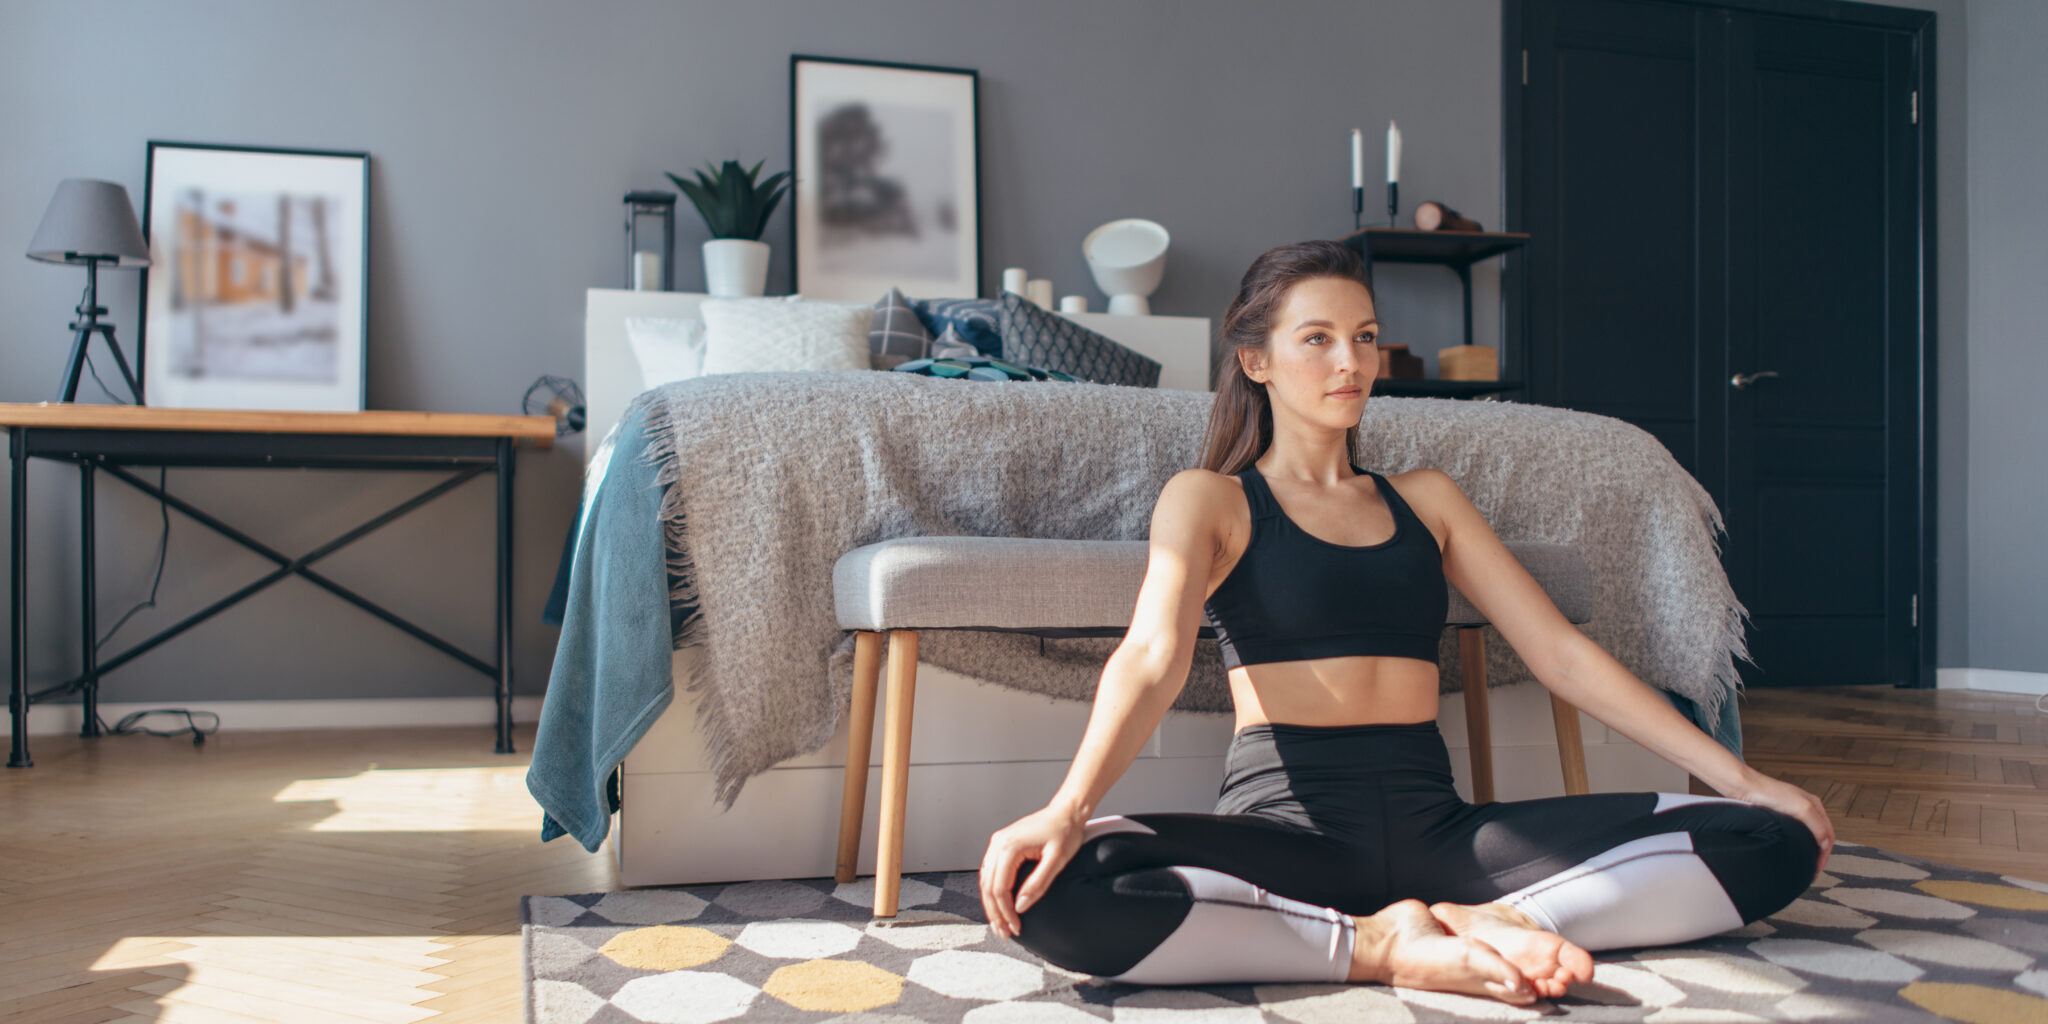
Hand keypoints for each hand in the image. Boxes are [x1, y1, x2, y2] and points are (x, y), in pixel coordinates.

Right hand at [979, 805, 1086, 938]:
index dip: (1006, 912)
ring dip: (992, 904)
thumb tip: (1020, 907)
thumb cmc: (1064, 832)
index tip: (1016, 927)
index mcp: (1009, 846)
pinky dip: (993, 891)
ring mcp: (997, 843)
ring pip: (986, 880)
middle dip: (995, 913)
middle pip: (988, 886)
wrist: (1066, 812)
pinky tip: (999, 904)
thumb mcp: (1056, 861)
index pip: (999, 888)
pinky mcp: (1002, 845)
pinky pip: (991, 872)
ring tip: (1000, 924)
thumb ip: (1038, 884)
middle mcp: (998, 843)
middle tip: (1004, 933)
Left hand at [1739, 772, 1834, 874]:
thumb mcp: (1801, 808)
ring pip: (1807, 836)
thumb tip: (1825, 843)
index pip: (1828, 835)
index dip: (1825, 854)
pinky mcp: (1778, 816)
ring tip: (1803, 864)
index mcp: (1814, 805)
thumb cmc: (1769, 792)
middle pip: (1820, 836)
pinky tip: (1791, 852)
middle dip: (1819, 855)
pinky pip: (1793, 834)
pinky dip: (1797, 846)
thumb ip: (1817, 825)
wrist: (1744, 787)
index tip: (1817, 869)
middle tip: (1811, 871)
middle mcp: (1806, 808)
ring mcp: (1792, 812)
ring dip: (1808, 851)